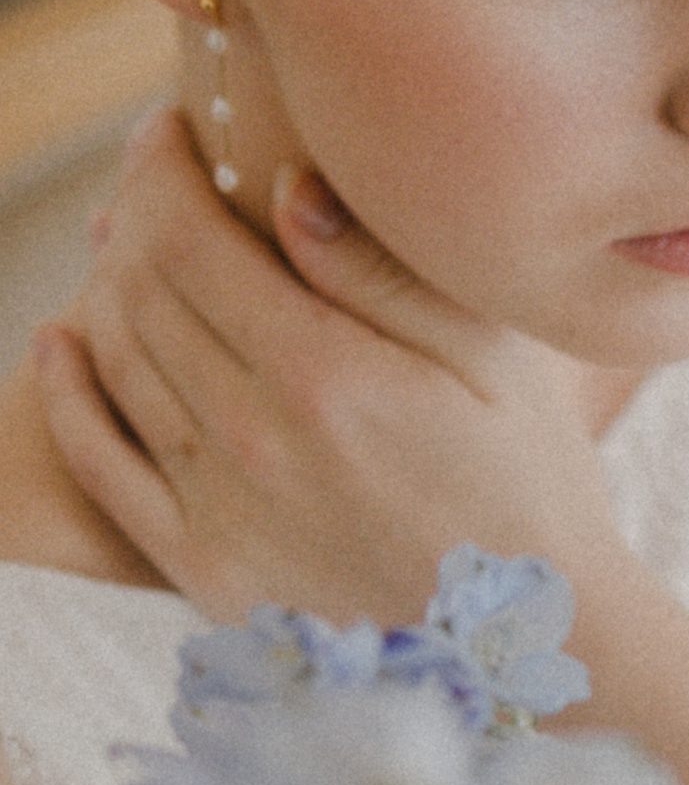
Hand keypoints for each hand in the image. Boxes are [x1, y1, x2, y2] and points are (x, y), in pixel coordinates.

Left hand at [33, 107, 629, 628]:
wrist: (525, 647)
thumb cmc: (530, 493)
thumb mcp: (494, 365)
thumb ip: (387, 274)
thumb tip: (287, 191)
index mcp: (327, 378)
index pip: (188, 238)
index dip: (162, 169)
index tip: (175, 137)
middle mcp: (255, 444)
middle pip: (141, 292)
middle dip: (136, 218)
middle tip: (162, 189)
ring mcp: (223, 516)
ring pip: (117, 364)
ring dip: (106, 289)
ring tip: (130, 251)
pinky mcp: (208, 576)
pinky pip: (103, 471)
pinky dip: (70, 398)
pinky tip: (62, 347)